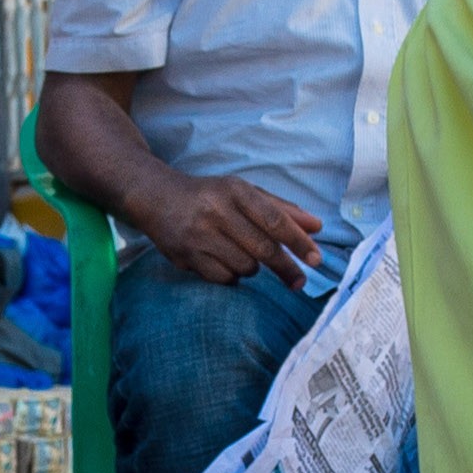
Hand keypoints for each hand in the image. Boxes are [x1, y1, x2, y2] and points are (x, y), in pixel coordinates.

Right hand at [127, 171, 325, 286]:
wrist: (155, 197)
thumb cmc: (210, 196)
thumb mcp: (244, 193)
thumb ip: (281, 209)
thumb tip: (317, 227)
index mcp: (235, 191)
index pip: (275, 220)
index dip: (299, 242)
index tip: (317, 260)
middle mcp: (216, 211)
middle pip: (263, 249)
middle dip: (286, 268)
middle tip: (299, 281)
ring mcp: (199, 235)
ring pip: (244, 267)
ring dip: (252, 268)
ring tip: (241, 255)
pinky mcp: (186, 255)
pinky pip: (223, 278)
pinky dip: (231, 276)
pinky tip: (222, 261)